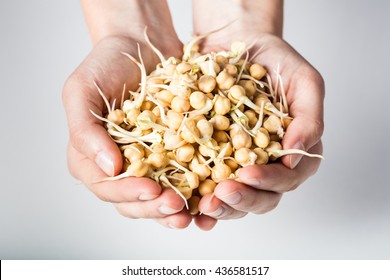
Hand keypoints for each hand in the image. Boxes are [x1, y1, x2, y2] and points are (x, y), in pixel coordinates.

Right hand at [62, 34, 201, 228]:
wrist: (140, 44)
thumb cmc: (105, 64)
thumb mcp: (81, 91)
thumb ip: (85, 132)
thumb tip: (109, 168)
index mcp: (91, 157)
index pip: (106, 186)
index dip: (127, 193)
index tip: (150, 189)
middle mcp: (119, 165)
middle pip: (133, 200)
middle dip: (154, 207)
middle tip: (177, 207)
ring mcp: (148, 161)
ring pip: (158, 195)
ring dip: (175, 208)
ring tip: (193, 212)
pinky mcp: (173, 152)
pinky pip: (183, 175)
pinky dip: (194, 189)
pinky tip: (207, 195)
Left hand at [196, 34, 323, 218]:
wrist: (239, 43)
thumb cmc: (277, 61)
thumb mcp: (303, 82)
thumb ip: (309, 118)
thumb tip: (295, 157)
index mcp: (292, 151)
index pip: (288, 177)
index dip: (270, 180)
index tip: (248, 174)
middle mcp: (267, 163)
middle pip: (262, 196)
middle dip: (242, 199)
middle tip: (222, 195)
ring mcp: (238, 163)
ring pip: (234, 197)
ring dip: (219, 206)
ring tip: (203, 205)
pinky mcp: (211, 158)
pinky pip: (205, 183)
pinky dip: (197, 196)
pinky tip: (188, 204)